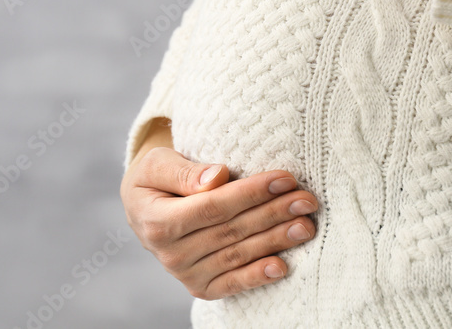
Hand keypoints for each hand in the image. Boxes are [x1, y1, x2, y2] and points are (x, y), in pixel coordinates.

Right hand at [120, 146, 317, 299]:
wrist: (143, 209)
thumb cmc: (156, 178)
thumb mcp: (157, 164)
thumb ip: (184, 173)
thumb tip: (217, 177)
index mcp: (158, 221)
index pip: (213, 206)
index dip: (251, 193)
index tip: (285, 178)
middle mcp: (170, 254)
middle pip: (232, 231)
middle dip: (274, 214)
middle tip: (307, 201)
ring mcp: (185, 274)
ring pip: (238, 255)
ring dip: (276, 241)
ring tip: (306, 225)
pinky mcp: (200, 287)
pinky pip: (232, 283)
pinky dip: (257, 276)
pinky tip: (282, 266)